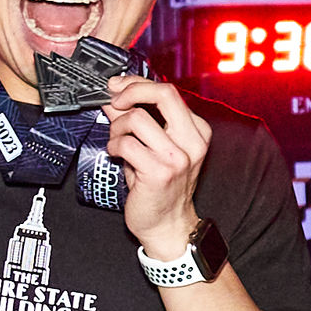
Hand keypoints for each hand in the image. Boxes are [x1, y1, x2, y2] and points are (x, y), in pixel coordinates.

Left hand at [101, 73, 211, 259]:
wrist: (167, 226)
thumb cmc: (160, 189)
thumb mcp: (151, 148)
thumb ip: (136, 120)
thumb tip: (114, 97)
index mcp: (196, 131)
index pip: (168, 92)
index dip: (138, 84)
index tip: (118, 87)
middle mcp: (192, 142)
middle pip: (164, 94)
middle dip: (131, 90)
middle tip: (113, 99)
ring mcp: (178, 157)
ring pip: (137, 119)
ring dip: (117, 127)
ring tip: (116, 141)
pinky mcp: (160, 172)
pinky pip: (127, 144)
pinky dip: (114, 146)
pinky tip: (115, 155)